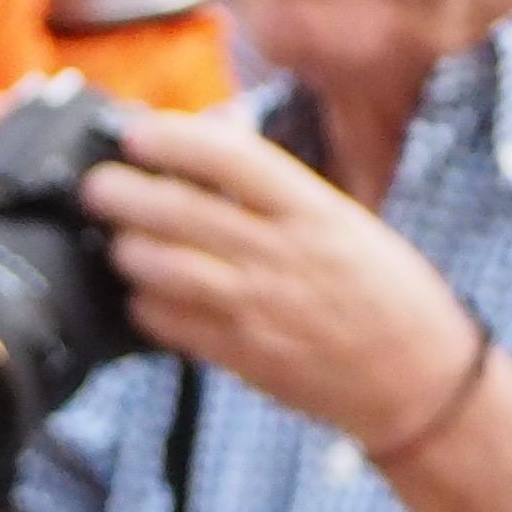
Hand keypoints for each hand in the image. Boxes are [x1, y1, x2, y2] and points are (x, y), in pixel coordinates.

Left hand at [79, 108, 483, 449]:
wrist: (415, 378)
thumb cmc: (383, 291)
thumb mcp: (343, 222)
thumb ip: (278, 187)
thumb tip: (217, 138)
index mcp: (314, 210)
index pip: (234, 160)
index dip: (177, 141)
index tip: (138, 133)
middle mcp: (283, 253)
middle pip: (186, 213)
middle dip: (130, 196)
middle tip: (95, 187)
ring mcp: (261, 307)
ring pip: (171, 269)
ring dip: (131, 253)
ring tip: (116, 243)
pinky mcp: (245, 356)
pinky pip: (178, 327)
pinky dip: (149, 309)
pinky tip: (138, 298)